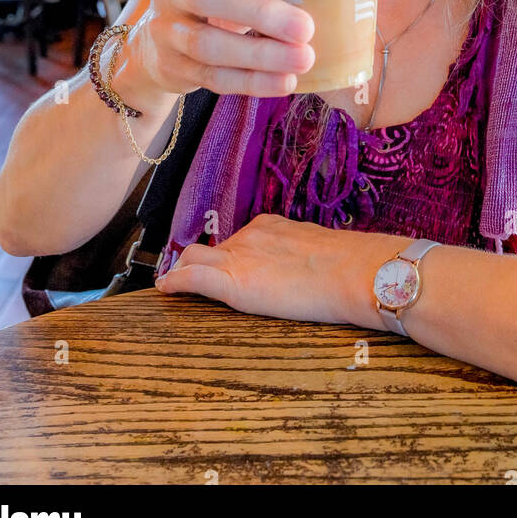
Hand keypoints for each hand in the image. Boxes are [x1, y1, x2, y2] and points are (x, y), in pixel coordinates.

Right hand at [121, 0, 315, 101]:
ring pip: (207, 44)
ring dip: (260, 54)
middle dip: (258, 13)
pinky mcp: (171, 68)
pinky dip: (252, 82)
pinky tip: (285, 82)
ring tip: (304, 59)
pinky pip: (212, 77)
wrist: (160, 44)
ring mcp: (166, 31)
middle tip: (305, 27)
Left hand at [155, 213, 401, 329]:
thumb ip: (304, 256)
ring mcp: (239, 256)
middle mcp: (250, 236)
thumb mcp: (320, 251)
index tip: (227, 264)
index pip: (240, 239)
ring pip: (196, 258)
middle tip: (190, 278)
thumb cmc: (349, 265)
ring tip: (174, 285)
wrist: (351, 271)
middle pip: (212, 247)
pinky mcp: (233, 281)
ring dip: (185, 272)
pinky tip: (165, 290)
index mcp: (272, 227)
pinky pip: (192, 276)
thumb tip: (309, 268)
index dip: (229, 254)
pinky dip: (174, 282)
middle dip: (199, 262)